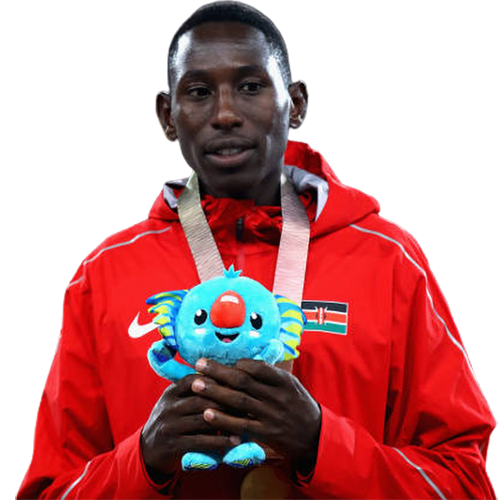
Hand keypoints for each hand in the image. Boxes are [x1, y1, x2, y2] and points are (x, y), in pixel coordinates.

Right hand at [141, 374, 240, 482]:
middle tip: (246, 402)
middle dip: (226, 400)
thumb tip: (223, 377)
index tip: (236, 382)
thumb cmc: (170, 421)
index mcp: (170, 392)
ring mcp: (170, 426)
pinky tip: (235, 441)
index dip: (216, 380)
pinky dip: (220, 441)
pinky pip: (201, 441)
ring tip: (246, 421)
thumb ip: (192, 391)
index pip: (194, 380)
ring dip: (227, 421)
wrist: (147, 450)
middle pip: (201, 400)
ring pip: (203, 420)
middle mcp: (168, 407)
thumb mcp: (174, 402)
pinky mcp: (174, 445)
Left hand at [190, 358, 321, 463]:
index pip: (258, 367)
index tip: (222, 360)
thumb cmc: (298, 405)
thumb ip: (270, 373)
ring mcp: (271, 415)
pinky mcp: (266, 434)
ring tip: (196, 385)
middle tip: (199, 364)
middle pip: (243, 381)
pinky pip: (241, 425)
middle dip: (218, 371)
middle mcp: (277, 396)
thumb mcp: (290, 385)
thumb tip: (244, 360)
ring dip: (215, 392)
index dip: (238, 363)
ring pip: (239, 401)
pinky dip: (223, 419)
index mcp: (283, 381)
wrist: (315, 435)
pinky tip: (207, 413)